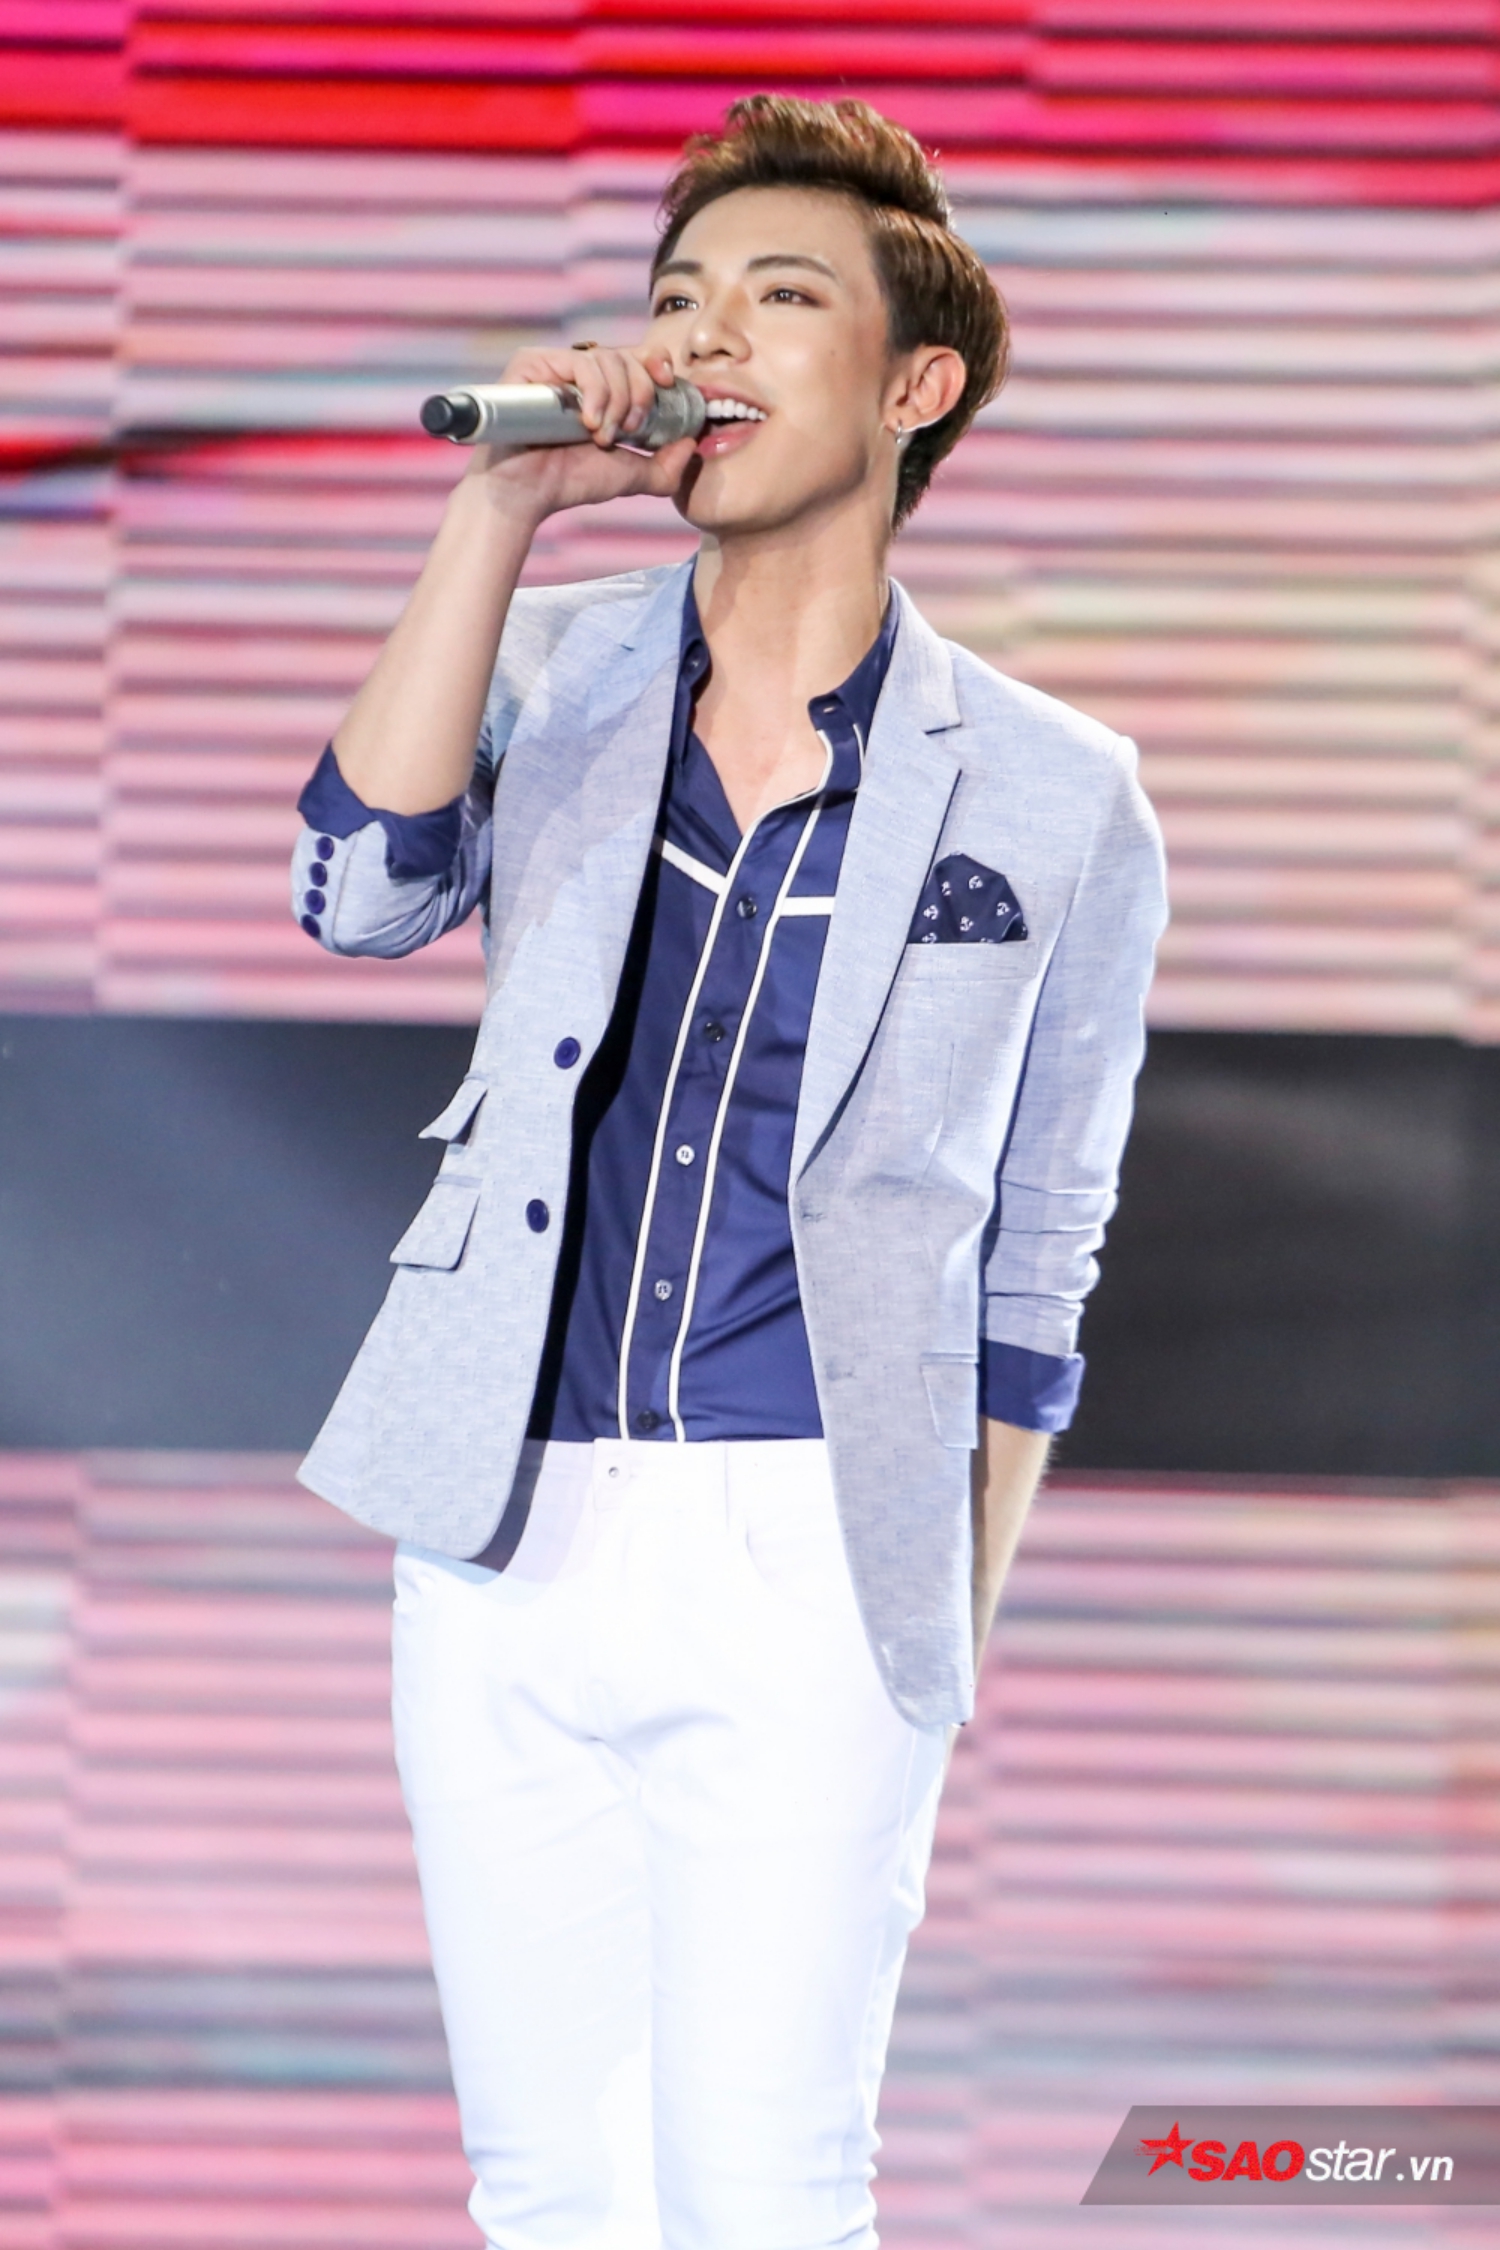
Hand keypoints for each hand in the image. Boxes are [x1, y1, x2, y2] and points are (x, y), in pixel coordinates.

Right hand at [460, 343, 697, 524]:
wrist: (527, 492)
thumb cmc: (569, 482)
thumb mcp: (629, 475)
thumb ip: (665, 466)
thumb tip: (691, 444)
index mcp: (601, 388)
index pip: (637, 356)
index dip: (656, 362)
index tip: (667, 383)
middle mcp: (578, 371)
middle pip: (628, 356)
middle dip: (640, 393)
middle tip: (629, 430)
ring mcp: (554, 364)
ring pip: (608, 358)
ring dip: (617, 400)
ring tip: (601, 436)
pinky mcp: (532, 363)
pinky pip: (580, 361)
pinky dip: (594, 392)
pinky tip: (587, 422)